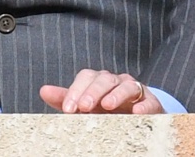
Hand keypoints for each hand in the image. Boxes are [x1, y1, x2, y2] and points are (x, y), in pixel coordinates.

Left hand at [39, 69, 164, 113]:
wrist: (138, 116)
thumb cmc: (106, 109)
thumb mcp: (86, 105)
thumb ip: (66, 98)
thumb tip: (43, 91)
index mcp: (97, 80)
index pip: (85, 78)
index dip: (75, 91)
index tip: (67, 109)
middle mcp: (115, 81)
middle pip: (103, 79)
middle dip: (92, 92)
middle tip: (83, 107)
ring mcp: (134, 89)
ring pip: (126, 85)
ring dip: (116, 94)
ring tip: (107, 106)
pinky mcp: (151, 101)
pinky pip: (148, 100)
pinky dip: (143, 106)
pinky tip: (137, 113)